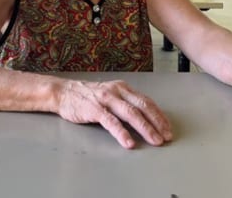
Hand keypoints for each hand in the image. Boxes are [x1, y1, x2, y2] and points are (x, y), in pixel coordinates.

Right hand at [56, 79, 171, 148]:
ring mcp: (106, 99)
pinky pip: (111, 122)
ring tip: (154, 140)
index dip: (159, 115)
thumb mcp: (111, 94)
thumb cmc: (88, 96)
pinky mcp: (94, 109)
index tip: (168, 128)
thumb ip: (125, 103)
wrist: (63, 92)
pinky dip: (121, 133)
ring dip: (145, 128)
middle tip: (166, 136)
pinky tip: (129, 142)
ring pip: (131, 114)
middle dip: (157, 122)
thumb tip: (144, 117)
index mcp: (124, 88)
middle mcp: (118, 91)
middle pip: (143, 107)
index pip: (147, 101)